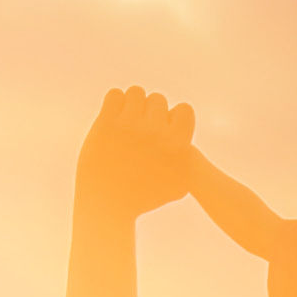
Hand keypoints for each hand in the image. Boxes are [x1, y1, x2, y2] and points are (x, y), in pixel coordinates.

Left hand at [81, 87, 197, 217]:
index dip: (173, 118)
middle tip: (141, 126)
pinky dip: (115, 102)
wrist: (107, 204)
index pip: (184, 110)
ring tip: (127, 119)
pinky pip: (115, 95)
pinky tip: (114, 116)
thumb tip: (190, 143)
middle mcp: (156, 133)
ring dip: (133, 103)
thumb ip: (190, 162)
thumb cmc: (145, 197)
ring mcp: (130, 127)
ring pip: (137, 92)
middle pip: (158, 100)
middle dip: (150, 111)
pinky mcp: (106, 125)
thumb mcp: (178, 186)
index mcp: (178, 144)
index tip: (163, 129)